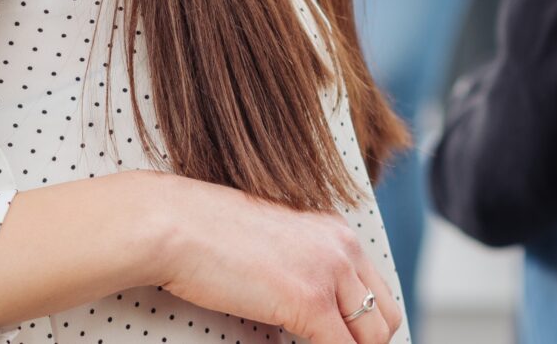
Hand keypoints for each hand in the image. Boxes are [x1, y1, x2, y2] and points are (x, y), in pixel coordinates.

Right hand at [153, 176, 404, 343]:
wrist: (173, 223)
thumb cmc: (203, 234)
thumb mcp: (271, 244)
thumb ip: (298, 268)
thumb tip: (304, 306)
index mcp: (335, 232)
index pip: (376, 291)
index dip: (363, 326)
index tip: (343, 340)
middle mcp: (342, 247)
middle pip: (384, 316)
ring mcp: (329, 273)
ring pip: (371, 338)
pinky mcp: (309, 301)